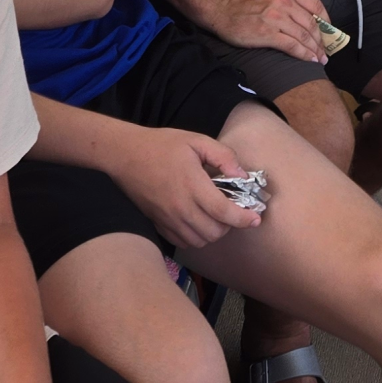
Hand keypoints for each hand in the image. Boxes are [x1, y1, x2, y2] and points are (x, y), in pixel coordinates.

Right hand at [111, 121, 263, 251]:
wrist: (125, 155)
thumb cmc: (162, 145)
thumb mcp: (197, 140)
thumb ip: (223, 156)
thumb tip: (242, 175)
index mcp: (192, 185)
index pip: (223, 212)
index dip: (243, 219)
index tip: (256, 218)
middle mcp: (180, 208)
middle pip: (214, 232)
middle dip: (230, 225)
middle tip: (234, 210)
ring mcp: (168, 219)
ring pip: (199, 241)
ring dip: (214, 232)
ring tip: (217, 216)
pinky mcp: (158, 224)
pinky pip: (183, 242)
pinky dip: (196, 237)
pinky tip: (199, 220)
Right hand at [203, 0, 329, 64]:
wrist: (221, 6)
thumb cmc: (245, 0)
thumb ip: (290, 0)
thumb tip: (310, 18)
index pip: (315, 5)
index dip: (326, 21)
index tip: (329, 31)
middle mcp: (283, 1)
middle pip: (311, 23)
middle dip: (322, 40)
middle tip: (326, 50)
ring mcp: (275, 17)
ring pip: (304, 36)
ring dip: (315, 49)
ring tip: (320, 58)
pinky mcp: (267, 33)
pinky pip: (292, 45)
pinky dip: (303, 54)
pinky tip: (309, 59)